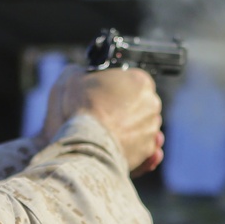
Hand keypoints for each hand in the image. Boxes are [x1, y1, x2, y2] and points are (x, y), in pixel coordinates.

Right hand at [40, 65, 163, 174]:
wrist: (86, 144)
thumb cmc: (80, 109)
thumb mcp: (72, 78)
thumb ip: (83, 73)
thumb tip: (81, 74)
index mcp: (139, 81)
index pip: (133, 81)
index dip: (117, 88)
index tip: (105, 94)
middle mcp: (151, 103)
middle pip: (140, 104)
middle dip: (125, 109)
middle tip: (104, 114)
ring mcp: (151, 128)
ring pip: (141, 127)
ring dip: (128, 129)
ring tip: (107, 134)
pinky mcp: (147, 150)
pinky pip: (143, 148)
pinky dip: (134, 149)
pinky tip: (120, 148)